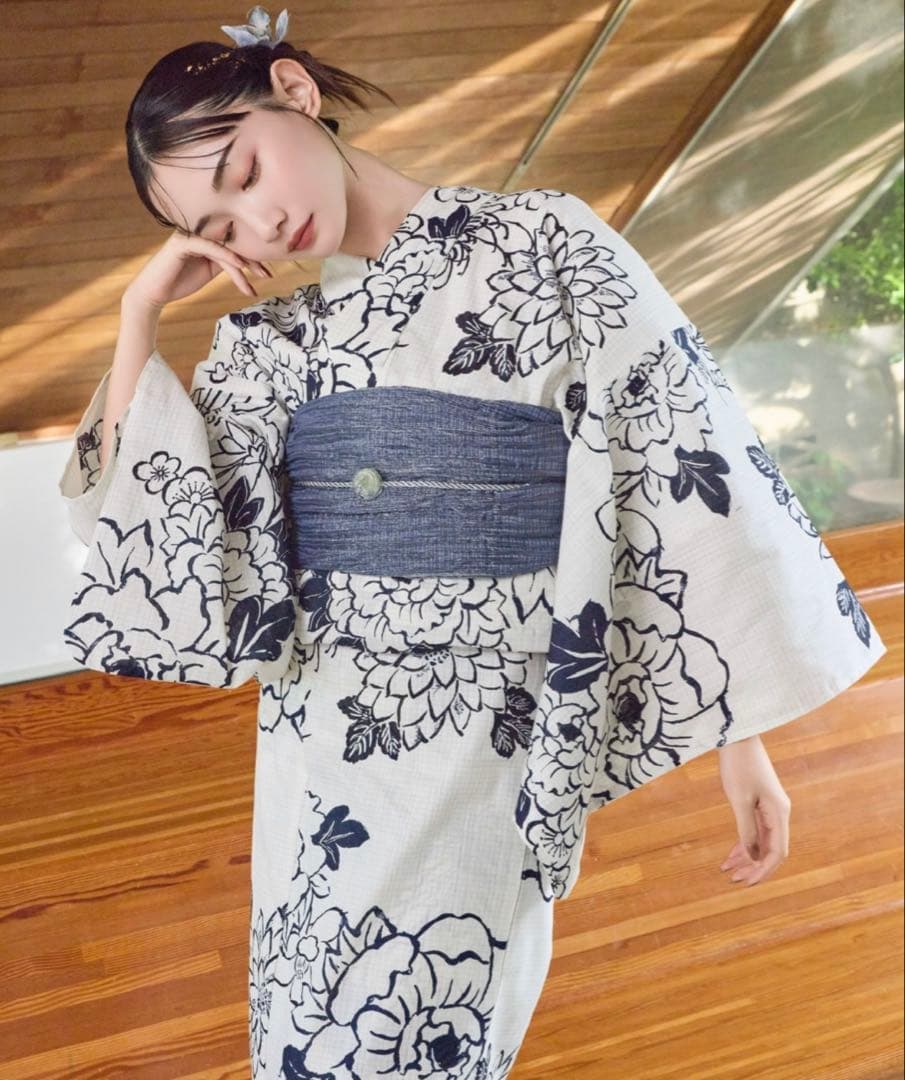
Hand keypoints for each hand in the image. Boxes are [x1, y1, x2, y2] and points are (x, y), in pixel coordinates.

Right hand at [123, 230, 273, 310]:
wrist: (155, 293)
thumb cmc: (181, 282)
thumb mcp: (209, 271)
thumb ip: (224, 262)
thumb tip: (246, 262)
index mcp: (204, 237)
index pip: (233, 244)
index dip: (252, 257)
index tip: (268, 272)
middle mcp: (198, 232)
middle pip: (232, 243)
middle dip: (253, 260)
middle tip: (268, 274)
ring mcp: (190, 235)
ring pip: (225, 247)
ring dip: (244, 265)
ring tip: (257, 280)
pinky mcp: (183, 243)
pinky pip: (211, 247)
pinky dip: (227, 257)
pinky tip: (241, 267)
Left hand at [717, 735, 790, 886]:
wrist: (738, 736)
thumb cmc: (738, 765)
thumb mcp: (739, 799)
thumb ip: (746, 829)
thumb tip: (752, 856)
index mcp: (779, 813)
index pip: (777, 852)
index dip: (763, 870)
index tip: (746, 883)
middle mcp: (779, 813)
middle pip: (770, 850)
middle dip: (753, 867)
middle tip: (733, 881)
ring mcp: (769, 808)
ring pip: (761, 842)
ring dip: (746, 858)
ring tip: (728, 872)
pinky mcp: (759, 803)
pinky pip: (754, 830)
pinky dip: (743, 843)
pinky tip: (730, 855)